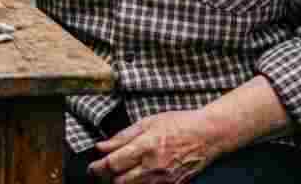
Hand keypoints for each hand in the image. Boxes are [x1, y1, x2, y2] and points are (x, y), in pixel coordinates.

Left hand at [88, 110, 219, 182]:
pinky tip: (138, 178)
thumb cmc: (179, 124)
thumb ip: (123, 136)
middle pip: (120, 182)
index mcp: (145, 146)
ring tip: (119, 175)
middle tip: (103, 171)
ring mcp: (164, 179)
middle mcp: (153, 166)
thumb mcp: (147, 122)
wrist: (208, 135)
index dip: (98, 167)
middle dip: (107, 178)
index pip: (113, 163)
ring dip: (122, 183)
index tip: (92, 167)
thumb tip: (101, 146)